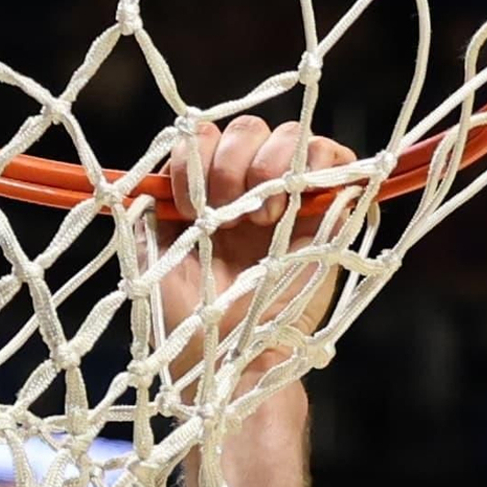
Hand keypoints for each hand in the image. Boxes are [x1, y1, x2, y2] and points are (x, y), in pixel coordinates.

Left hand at [159, 116, 359, 369]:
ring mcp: (292, 198)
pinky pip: (337, 156)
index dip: (193, 160)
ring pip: (291, 134)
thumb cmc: (187, 320)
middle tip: (226, 214)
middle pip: (247, 128)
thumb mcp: (149, 259)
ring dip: (271, 164)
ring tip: (264, 217)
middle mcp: (249, 190)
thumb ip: (148, 211)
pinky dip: (322, 161)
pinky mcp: (331, 211)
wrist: (229, 358)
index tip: (186, 207)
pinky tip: (296, 202)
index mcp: (207, 196)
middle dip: (231, 163)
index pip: (203, 137)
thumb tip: (148, 176)